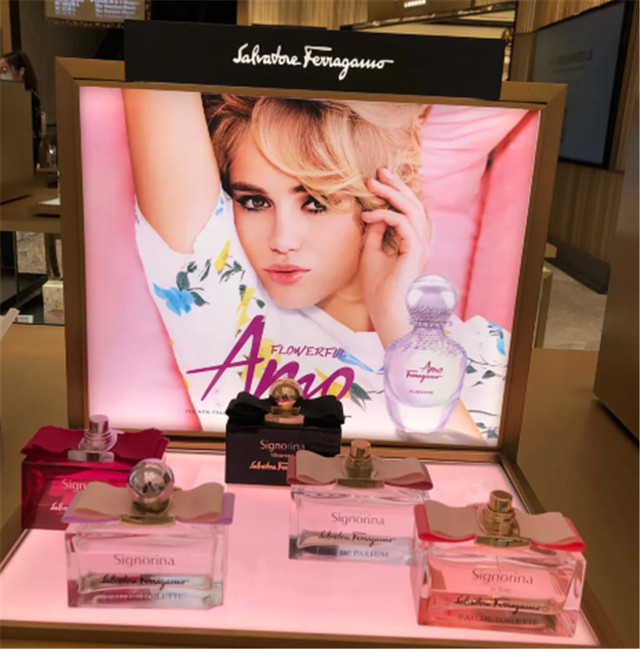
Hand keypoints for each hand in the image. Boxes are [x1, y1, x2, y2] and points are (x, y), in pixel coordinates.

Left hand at [360, 167, 431, 348]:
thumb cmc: (379, 290)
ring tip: (373, 184)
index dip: (397, 193)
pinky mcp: (415, 252)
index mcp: (414, 243)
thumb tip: (374, 215)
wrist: (384, 312)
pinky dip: (385, 215)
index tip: (378, 183)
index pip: (411, 211)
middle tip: (379, 172)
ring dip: (392, 194)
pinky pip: (403, 223)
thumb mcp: (371, 255)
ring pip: (412, 209)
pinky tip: (369, 214)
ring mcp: (421, 247)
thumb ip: (375, 234)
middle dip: (397, 186)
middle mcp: (421, 243)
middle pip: (415, 205)